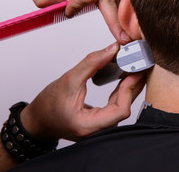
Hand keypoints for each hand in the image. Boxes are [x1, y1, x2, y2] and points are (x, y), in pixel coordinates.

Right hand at [20, 43, 145, 141]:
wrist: (39, 119)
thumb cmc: (47, 106)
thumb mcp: (68, 80)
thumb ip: (91, 64)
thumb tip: (112, 50)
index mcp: (89, 126)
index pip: (120, 110)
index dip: (129, 89)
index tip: (132, 71)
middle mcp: (98, 129)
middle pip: (125, 106)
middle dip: (133, 84)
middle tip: (139, 64)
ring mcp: (101, 125)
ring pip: (123, 105)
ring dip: (129, 85)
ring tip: (134, 66)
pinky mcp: (102, 119)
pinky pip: (117, 104)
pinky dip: (121, 89)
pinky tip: (125, 76)